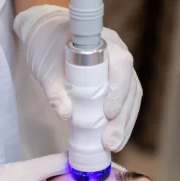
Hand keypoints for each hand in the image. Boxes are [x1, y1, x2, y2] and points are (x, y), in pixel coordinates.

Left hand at [14, 5, 141, 151]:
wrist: (47, 35)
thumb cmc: (47, 47)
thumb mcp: (46, 69)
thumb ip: (54, 90)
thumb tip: (66, 114)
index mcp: (104, 42)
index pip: (121, 64)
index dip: (118, 89)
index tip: (108, 113)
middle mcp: (119, 53)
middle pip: (131, 87)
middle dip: (123, 118)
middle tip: (110, 142)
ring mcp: (121, 69)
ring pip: (132, 98)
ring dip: (125, 124)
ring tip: (114, 145)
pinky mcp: (118, 82)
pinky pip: (126, 102)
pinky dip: (122, 121)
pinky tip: (115, 138)